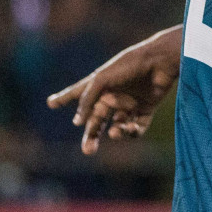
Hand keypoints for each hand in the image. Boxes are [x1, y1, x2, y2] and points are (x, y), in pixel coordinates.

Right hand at [47, 27, 180, 154]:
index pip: (78, 94)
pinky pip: (136, 128)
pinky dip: (132, 131)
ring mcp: (130, 104)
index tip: (51, 102)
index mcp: (99, 86)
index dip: (64, 98)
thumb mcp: (101, 80)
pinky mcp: (146, 110)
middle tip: (87, 150)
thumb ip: (87, 99)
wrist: (160, 61)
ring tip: (114, 132)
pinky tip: (129, 128)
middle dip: (91, 135)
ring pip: (117, 127)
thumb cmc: (128, 66)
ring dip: (115, 134)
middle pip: (98, 120)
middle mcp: (113, 96)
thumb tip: (78, 122)